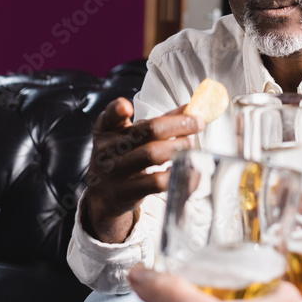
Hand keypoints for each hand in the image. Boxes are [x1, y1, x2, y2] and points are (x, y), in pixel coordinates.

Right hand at [83, 98, 203, 242]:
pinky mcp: (129, 192)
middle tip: (197, 123)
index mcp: (108, 130)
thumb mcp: (130, 136)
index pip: (110, 115)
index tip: (127, 107)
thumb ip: (159, 121)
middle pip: (147, 131)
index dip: (118, 109)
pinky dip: (177, 173)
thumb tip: (190, 108)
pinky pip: (158, 182)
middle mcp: (110, 149)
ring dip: (179, 147)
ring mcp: (118, 171)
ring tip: (189, 146)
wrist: (103, 194)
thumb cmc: (123, 157)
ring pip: (153, 155)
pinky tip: (185, 168)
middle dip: (178, 124)